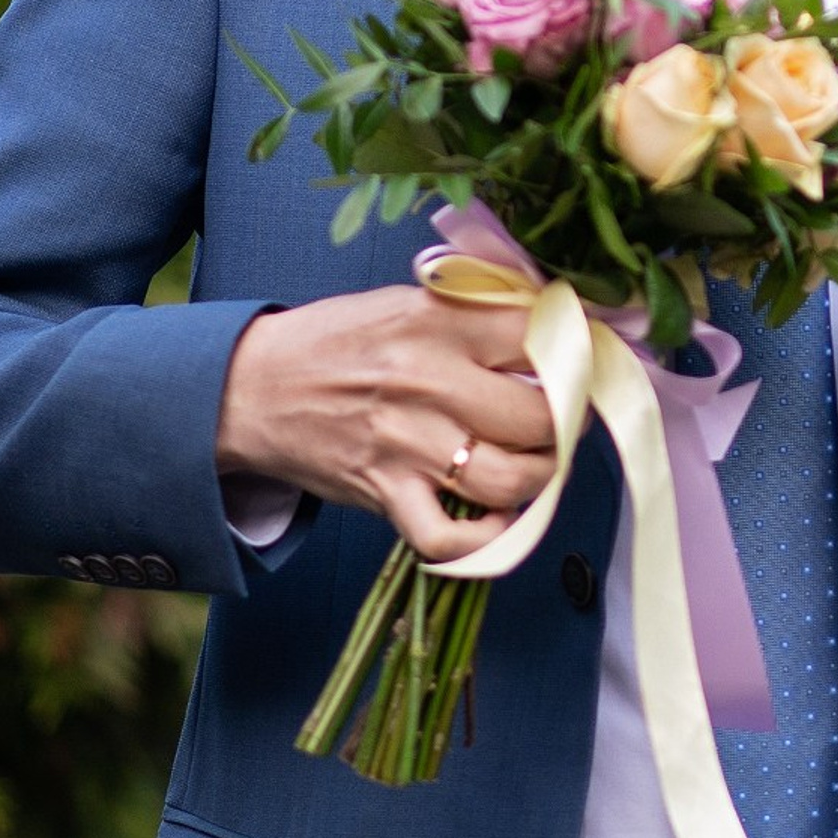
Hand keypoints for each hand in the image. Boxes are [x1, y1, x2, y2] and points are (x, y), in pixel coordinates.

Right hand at [215, 288, 555, 563]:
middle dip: (570, 419)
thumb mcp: (408, 300)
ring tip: (542, 459)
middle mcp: (427, 382)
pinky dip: (484, 537)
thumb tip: (558, 319)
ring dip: (542, 475)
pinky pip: (448, 537)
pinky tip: (498, 515)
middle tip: (571, 414)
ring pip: (509, 477)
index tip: (588, 356)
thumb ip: (480, 307)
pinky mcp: (383, 494)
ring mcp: (407, 444)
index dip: (578, 347)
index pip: (540, 333)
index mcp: (438, 321)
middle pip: (539, 413)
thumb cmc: (337, 340)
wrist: (249, 389)